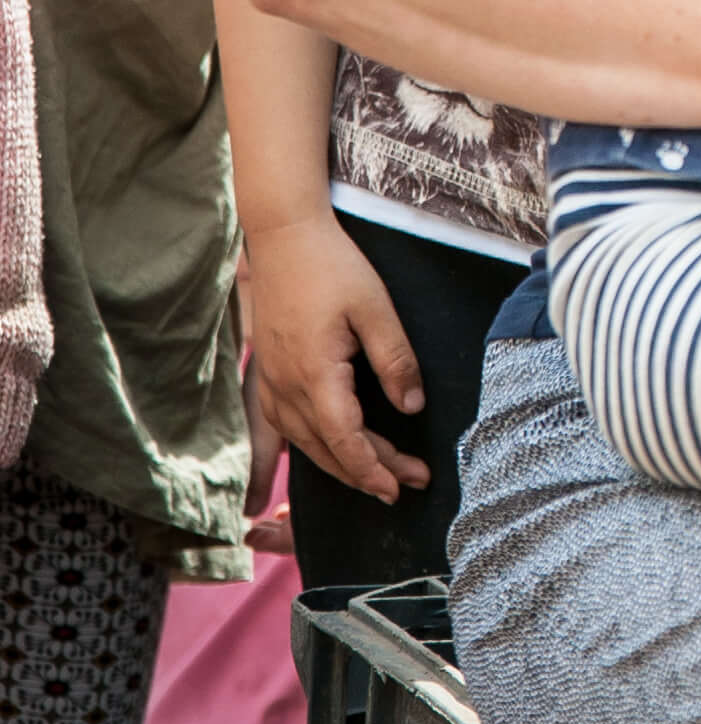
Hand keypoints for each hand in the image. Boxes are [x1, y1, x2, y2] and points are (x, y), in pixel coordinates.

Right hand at [241, 214, 428, 504]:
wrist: (283, 236)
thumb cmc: (332, 265)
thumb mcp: (376, 307)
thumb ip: (395, 360)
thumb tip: (412, 407)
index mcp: (314, 373)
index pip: (344, 439)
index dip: (373, 468)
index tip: (399, 487)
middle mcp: (285, 387)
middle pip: (327, 448)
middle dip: (368, 472)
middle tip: (409, 483)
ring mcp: (270, 383)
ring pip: (304, 443)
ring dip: (340, 465)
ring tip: (377, 477)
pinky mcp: (266, 375)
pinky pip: (282, 428)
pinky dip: (305, 450)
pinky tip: (318, 459)